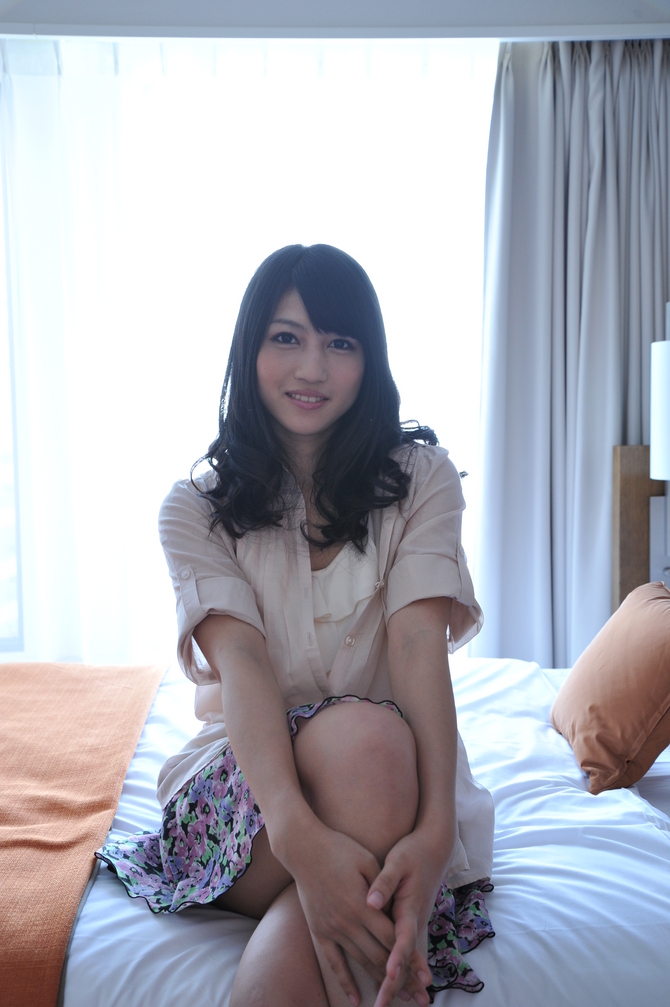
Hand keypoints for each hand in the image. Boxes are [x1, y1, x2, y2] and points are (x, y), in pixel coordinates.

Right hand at [285, 821, 430, 1005]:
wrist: (303, 849)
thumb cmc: (339, 849)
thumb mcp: (367, 861)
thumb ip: (382, 888)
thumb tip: (395, 911)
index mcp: (362, 906)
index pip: (392, 939)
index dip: (411, 959)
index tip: (425, 976)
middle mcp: (347, 923)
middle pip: (380, 957)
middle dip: (402, 980)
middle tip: (420, 998)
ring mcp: (332, 929)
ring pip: (360, 962)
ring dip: (380, 982)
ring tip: (397, 1001)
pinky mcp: (319, 930)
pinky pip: (333, 961)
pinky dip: (345, 981)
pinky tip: (355, 999)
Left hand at [366, 829, 453, 1006]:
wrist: (435, 848)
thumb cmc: (413, 853)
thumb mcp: (398, 861)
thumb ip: (385, 882)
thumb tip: (371, 901)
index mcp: (409, 906)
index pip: (402, 937)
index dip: (397, 958)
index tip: (389, 976)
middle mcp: (414, 919)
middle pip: (406, 957)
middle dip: (396, 983)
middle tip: (382, 1006)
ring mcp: (415, 923)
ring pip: (407, 958)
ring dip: (401, 983)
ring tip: (390, 1005)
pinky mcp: (412, 922)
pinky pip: (406, 951)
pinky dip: (402, 970)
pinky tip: (397, 985)